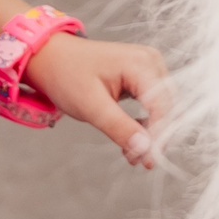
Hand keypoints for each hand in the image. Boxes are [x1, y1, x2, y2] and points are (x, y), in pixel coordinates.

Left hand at [25, 34, 170, 168]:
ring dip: (152, 132)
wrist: (52, 58)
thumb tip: (145, 149)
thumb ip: (119, 127)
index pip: (162, 105)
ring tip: (133, 154)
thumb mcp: (90, 105)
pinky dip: (146, 124)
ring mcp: (148, 67)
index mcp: (141, 63)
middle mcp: (151, 62)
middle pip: (167, 107)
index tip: (147, 160)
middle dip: (156, 136)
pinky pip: (153, 104)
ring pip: (162, 108)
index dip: (158, 135)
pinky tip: (133, 140)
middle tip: (139, 160)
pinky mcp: (143, 76)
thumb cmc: (67, 74)